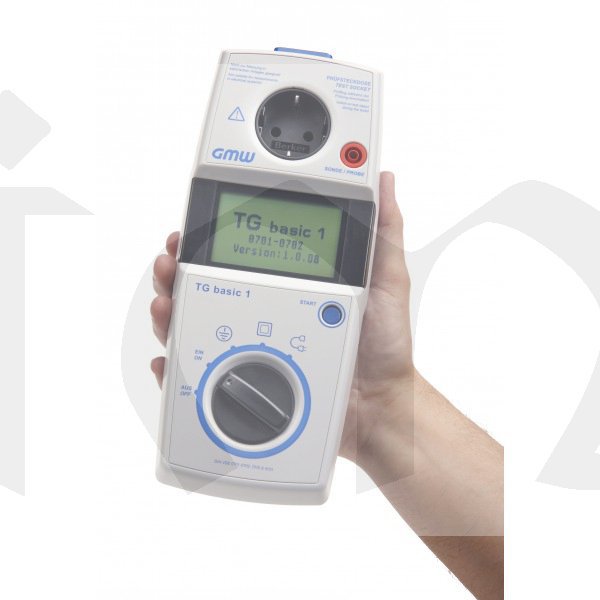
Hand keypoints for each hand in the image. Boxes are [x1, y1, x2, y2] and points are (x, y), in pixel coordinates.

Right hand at [149, 172, 413, 463]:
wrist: (379, 405)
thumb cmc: (383, 346)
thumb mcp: (386, 281)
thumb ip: (383, 233)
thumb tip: (383, 181)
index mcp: (292, 282)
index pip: (243, 252)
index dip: (211, 237)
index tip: (192, 228)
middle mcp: (268, 308)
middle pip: (209, 285)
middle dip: (178, 272)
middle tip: (170, 265)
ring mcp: (256, 345)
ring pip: (200, 324)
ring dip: (171, 310)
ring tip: (165, 306)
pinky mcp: (251, 382)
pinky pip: (205, 374)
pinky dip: (180, 366)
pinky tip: (169, 359)